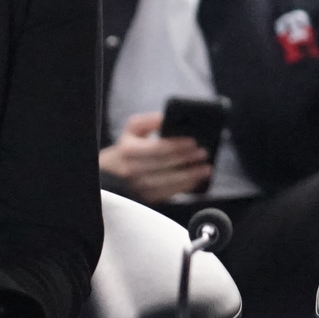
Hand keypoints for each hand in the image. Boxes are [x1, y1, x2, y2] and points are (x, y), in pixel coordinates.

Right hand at [97, 110, 213, 203]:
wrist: (112, 171)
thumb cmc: (129, 146)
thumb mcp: (134, 129)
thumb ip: (151, 121)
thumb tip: (168, 119)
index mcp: (128, 149)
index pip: (156, 148)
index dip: (176, 145)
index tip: (193, 141)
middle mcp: (131, 169)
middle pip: (163, 165)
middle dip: (186, 159)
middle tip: (203, 153)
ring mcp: (137, 186)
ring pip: (166, 182)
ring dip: (189, 176)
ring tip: (206, 169)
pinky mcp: (144, 198)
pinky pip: (167, 194)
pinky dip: (183, 188)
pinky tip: (196, 180)